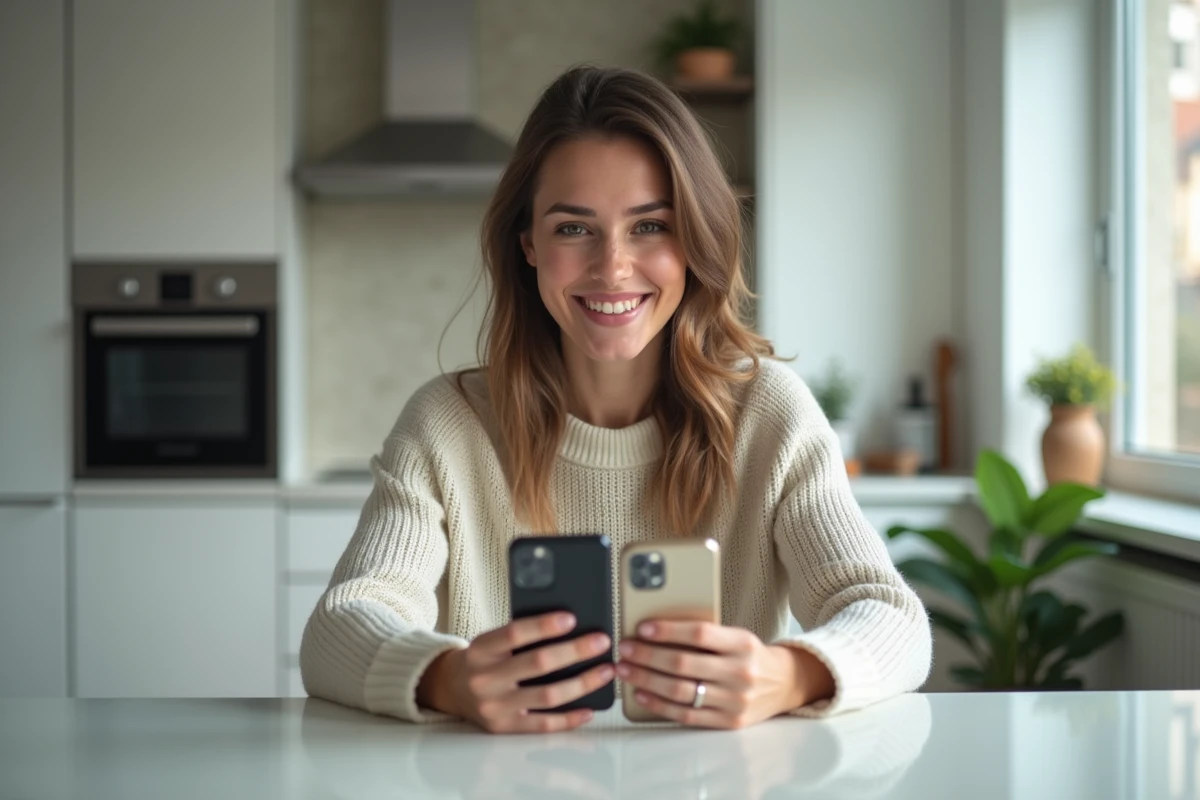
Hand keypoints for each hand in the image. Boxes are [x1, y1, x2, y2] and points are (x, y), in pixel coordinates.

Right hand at [418, 611, 613, 733]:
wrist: (449, 689)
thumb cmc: (481, 659)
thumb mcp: (489, 641)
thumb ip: (519, 636)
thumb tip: (567, 626)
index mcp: (480, 650)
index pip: (514, 633)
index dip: (544, 626)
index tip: (572, 618)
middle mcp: (485, 679)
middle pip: (538, 664)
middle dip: (575, 651)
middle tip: (602, 642)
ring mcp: (495, 707)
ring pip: (547, 696)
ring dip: (582, 683)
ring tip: (605, 671)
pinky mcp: (504, 728)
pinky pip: (543, 725)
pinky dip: (569, 718)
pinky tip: (589, 708)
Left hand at [615, 621, 833, 728]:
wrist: (784, 684)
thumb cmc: (749, 655)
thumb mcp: (736, 636)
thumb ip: (705, 635)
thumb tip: (656, 630)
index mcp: (742, 643)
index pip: (699, 634)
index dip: (668, 630)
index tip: (643, 627)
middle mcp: (740, 673)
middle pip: (684, 664)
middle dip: (647, 656)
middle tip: (625, 649)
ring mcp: (735, 701)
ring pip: (681, 691)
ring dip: (646, 680)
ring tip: (625, 670)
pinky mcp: (728, 722)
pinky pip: (686, 715)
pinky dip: (659, 705)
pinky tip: (642, 694)